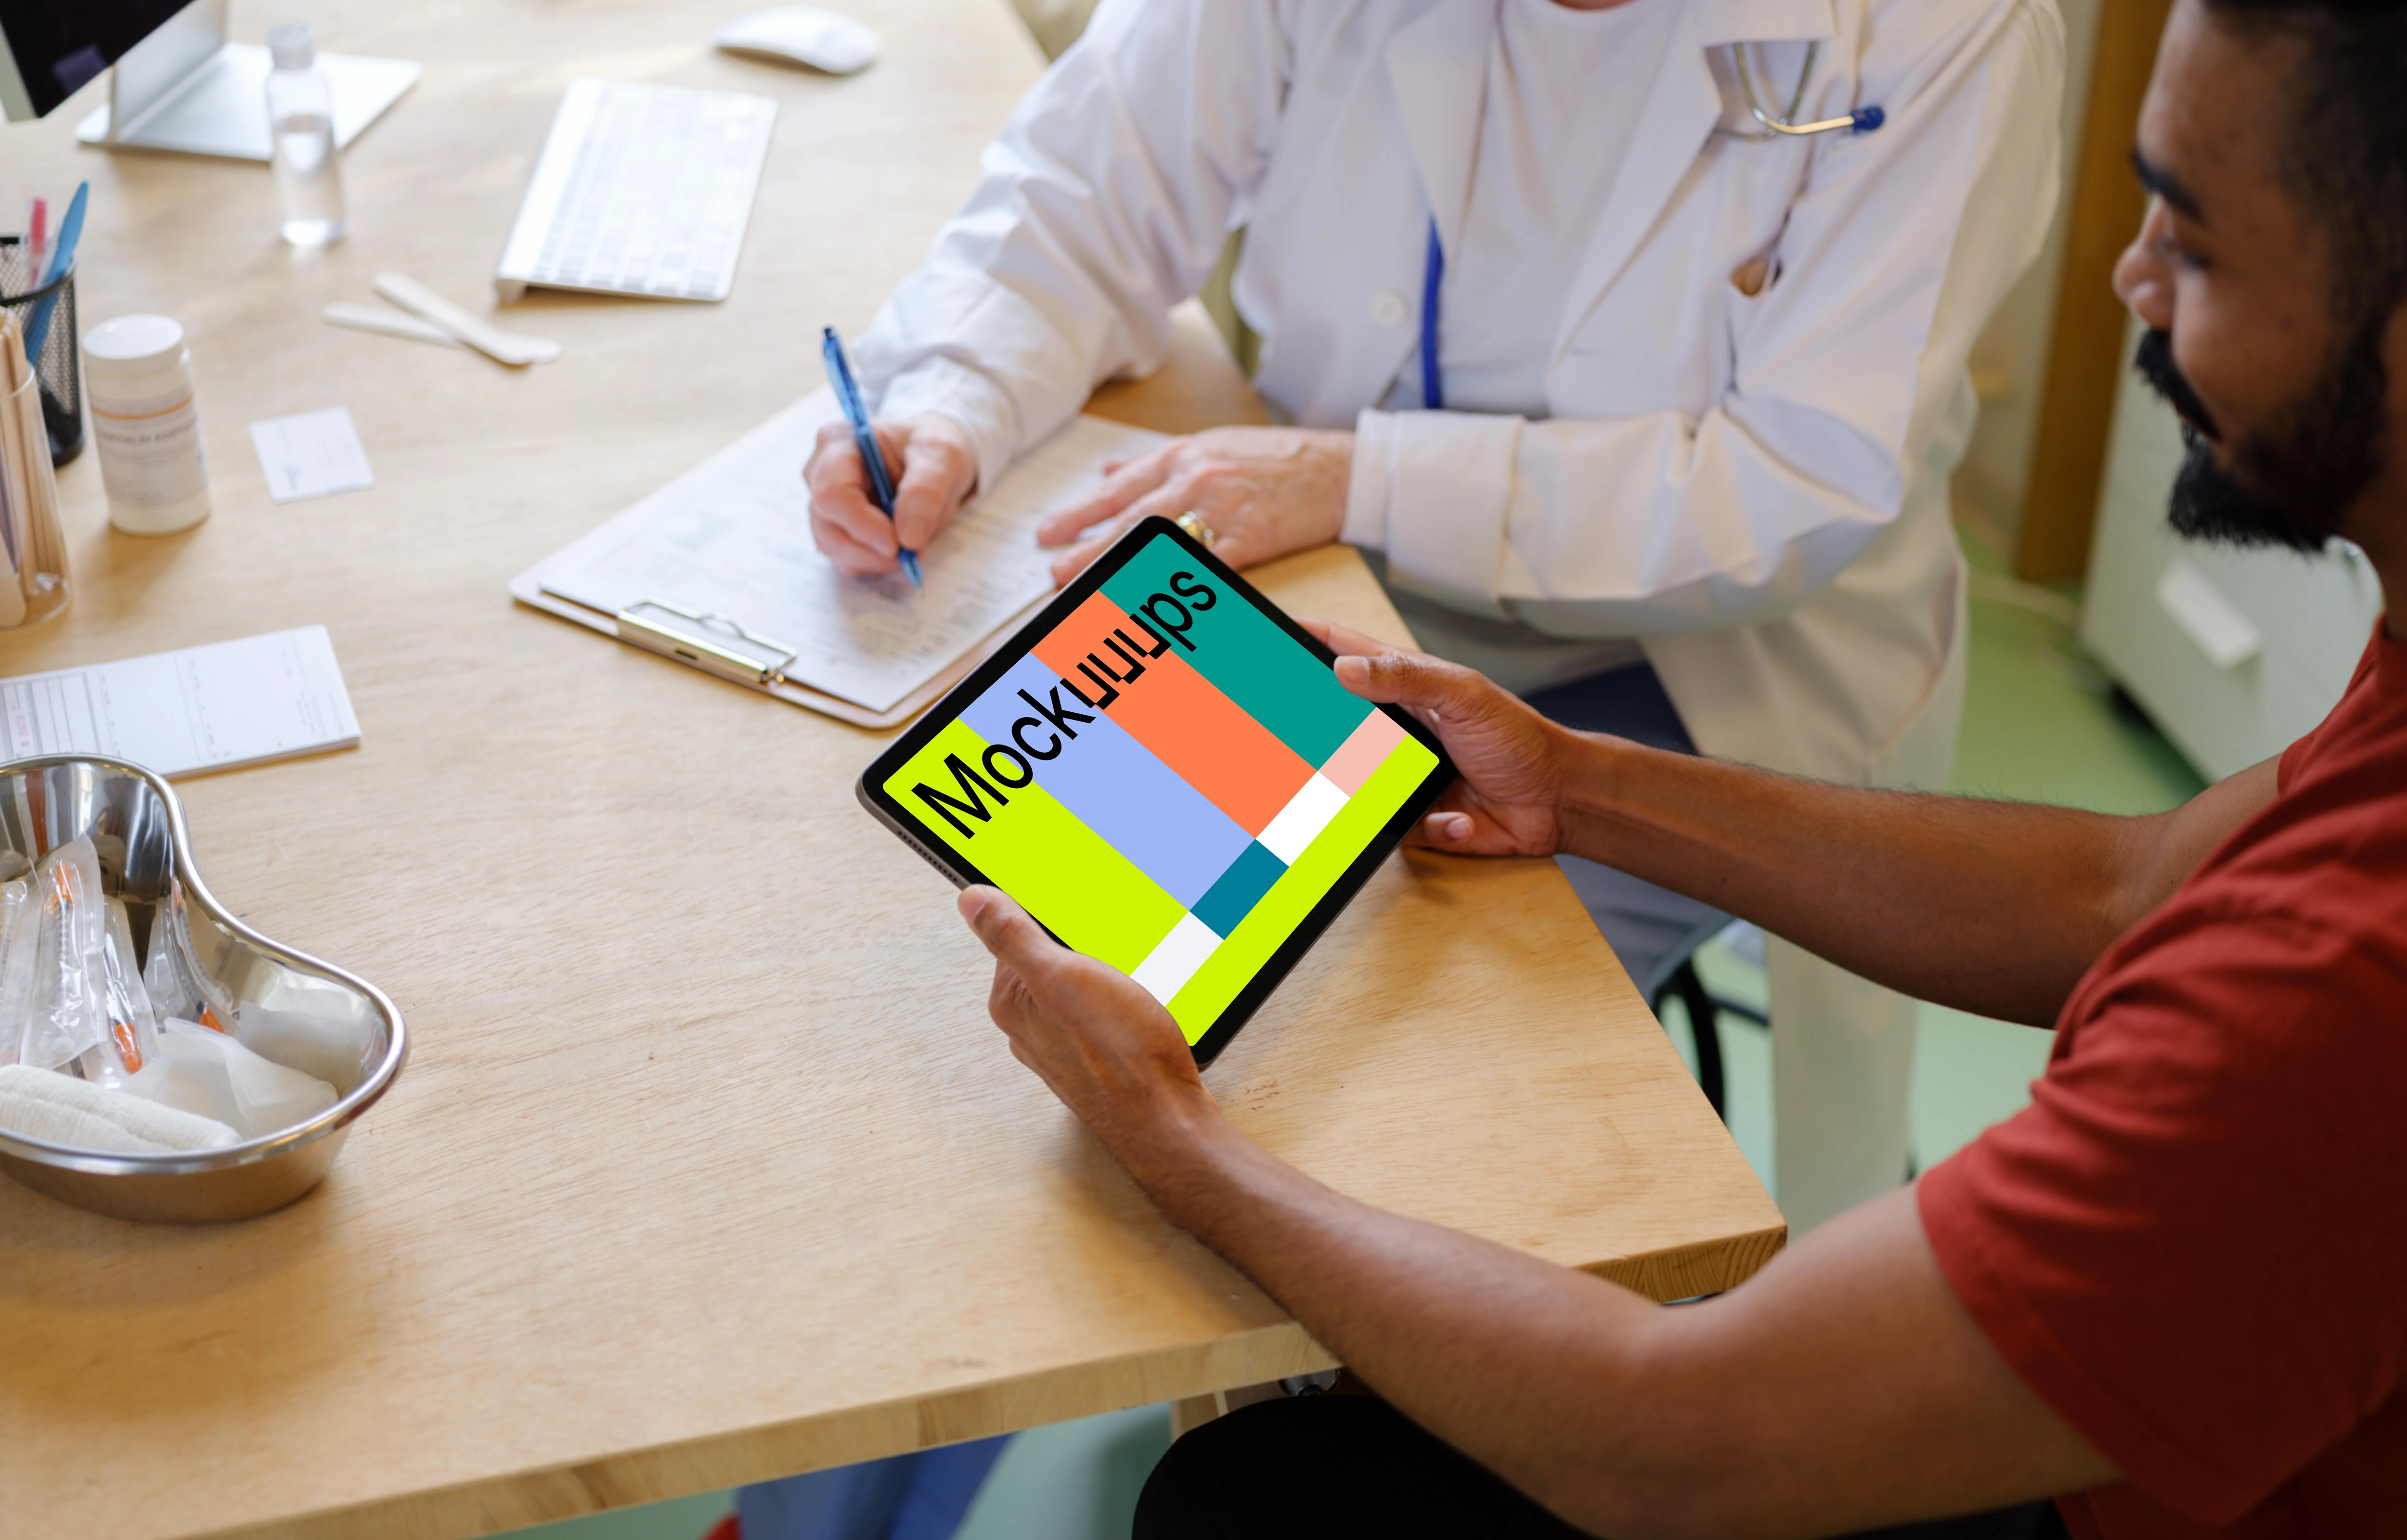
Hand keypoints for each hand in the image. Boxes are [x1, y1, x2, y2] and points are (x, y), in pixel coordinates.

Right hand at [805, 413, 978, 578]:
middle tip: (911, 553)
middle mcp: (820, 472)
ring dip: (875, 560)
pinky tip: (898, 548)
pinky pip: (845, 558)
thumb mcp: (942, 455)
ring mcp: (824, 503)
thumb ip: (926, 490)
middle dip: (871, 550)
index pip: (832, 493)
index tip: (897, 544)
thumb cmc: (933, 449)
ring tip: (910, 549)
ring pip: (833, 548)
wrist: (934, 461)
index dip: (862, 525)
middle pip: (827, 526)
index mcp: (838, 443)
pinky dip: (875, 562)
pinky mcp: (835, 527)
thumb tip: (908, 538)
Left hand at [959, 886, 1220, 1160]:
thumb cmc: (1118, 1055)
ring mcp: (1063, 1042)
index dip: (1047, 915)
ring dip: (1104, 969)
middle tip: (1110, 944)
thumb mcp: (1061, 978)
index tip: (1075, 910)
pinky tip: (1139, 999)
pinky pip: (1100, 1009)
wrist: (1165, 1118)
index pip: (1013, 934)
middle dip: (1080, 943)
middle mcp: (1030, 1026)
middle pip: (1048, 959)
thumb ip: (1013, 937)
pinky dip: (1119, 994)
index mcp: (1012, 1002)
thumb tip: (971, 900)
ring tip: (1130, 974)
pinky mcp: (1096, 1053)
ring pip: (1077, 984)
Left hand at [1036, 426, 1352, 584]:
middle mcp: (1195, 479)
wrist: (1337, 467)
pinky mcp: (1248, 538)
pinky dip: (1176, 584)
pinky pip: (1204, 566)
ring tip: (1085, 585)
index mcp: (1182, 457)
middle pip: (1128, 518)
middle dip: (1085, 545)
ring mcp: (1221, 508)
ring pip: (1156, 542)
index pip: (1119, 488)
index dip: (1080, 512)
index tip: (1048, 533)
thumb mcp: (1211, 445)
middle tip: (1054, 568)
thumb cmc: (1277, 458)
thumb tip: (1110, 468)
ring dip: (1117, 566)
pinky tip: (1150, 599)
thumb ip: (1157, 462)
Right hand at [1305, 621, 1571, 858]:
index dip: (1304, 640)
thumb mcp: (1464, 695)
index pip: (1342, 652)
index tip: (1266, 635)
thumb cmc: (1520, 738)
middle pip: (1333, 723)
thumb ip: (1404, 676)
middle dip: (1319, 734)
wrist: (1558, 799)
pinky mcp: (1414, 815)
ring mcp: (1401, 773)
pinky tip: (1461, 817)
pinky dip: (1431, 825)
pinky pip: (1392, 827)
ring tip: (1416, 790)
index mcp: (1405, 686)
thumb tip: (1344, 667)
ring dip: (1374, 794)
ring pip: (1352, 784)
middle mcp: (1397, 728)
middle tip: (1308, 740)